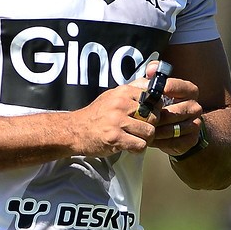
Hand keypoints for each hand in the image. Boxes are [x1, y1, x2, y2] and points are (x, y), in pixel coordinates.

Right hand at [68, 71, 201, 156]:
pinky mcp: (115, 138)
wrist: (75, 130)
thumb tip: (152, 80)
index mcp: (122, 92)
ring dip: (146, 139)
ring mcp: (117, 121)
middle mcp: (120, 104)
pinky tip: (130, 146)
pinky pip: (140, 145)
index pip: (153, 98)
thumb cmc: (96, 114)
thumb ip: (132, 89)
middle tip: (143, 130)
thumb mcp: (112, 95)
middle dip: (151, 126)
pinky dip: (137, 149)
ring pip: (149, 132)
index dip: (155, 109)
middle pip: (154, 116)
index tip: (149, 115)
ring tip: (137, 139)